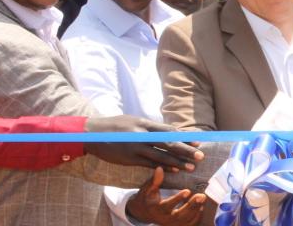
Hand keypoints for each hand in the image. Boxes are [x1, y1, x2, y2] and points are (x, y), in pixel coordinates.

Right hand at [84, 115, 203, 171]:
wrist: (92, 134)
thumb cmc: (116, 126)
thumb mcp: (134, 121)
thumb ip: (150, 127)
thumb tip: (169, 131)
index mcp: (144, 123)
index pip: (169, 130)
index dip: (185, 137)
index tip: (198, 142)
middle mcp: (142, 135)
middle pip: (169, 143)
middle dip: (186, 150)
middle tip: (201, 156)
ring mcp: (136, 147)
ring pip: (161, 156)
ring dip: (177, 162)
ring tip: (191, 167)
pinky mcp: (129, 158)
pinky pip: (149, 164)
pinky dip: (163, 167)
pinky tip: (174, 171)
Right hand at [126, 167, 206, 225]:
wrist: (144, 213)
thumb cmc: (147, 197)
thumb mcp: (147, 189)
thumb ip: (154, 180)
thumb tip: (159, 168)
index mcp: (156, 209)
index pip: (168, 205)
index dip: (178, 198)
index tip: (188, 191)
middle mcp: (164, 219)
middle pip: (180, 215)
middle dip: (192, 206)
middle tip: (201, 196)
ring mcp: (172, 223)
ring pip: (186, 220)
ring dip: (196, 209)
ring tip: (203, 198)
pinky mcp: (178, 225)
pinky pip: (189, 224)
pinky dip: (197, 216)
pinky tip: (202, 206)